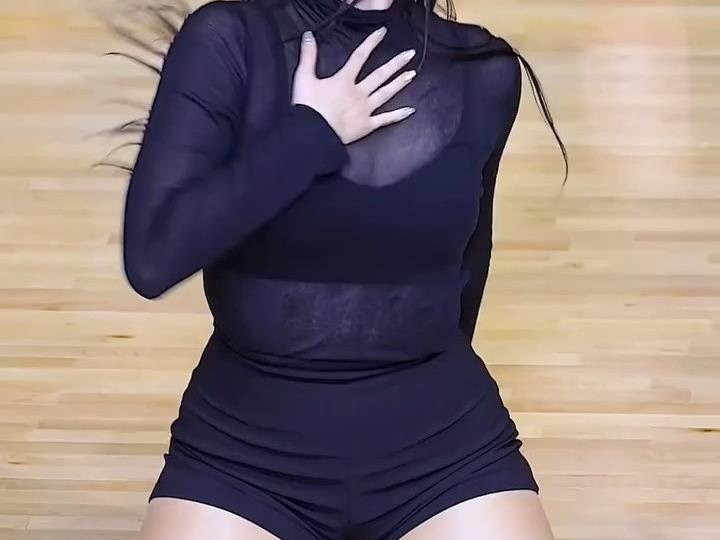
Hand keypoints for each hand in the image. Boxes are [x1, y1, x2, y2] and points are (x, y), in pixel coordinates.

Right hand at [291, 26, 416, 144]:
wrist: (312, 134)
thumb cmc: (307, 107)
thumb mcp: (303, 78)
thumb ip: (308, 56)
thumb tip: (309, 35)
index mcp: (344, 80)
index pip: (360, 57)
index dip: (372, 43)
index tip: (383, 33)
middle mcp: (358, 93)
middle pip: (380, 75)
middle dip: (396, 63)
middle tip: (410, 54)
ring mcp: (365, 109)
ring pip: (386, 93)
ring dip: (400, 83)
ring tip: (412, 74)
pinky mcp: (366, 126)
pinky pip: (386, 120)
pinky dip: (398, 115)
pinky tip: (410, 110)